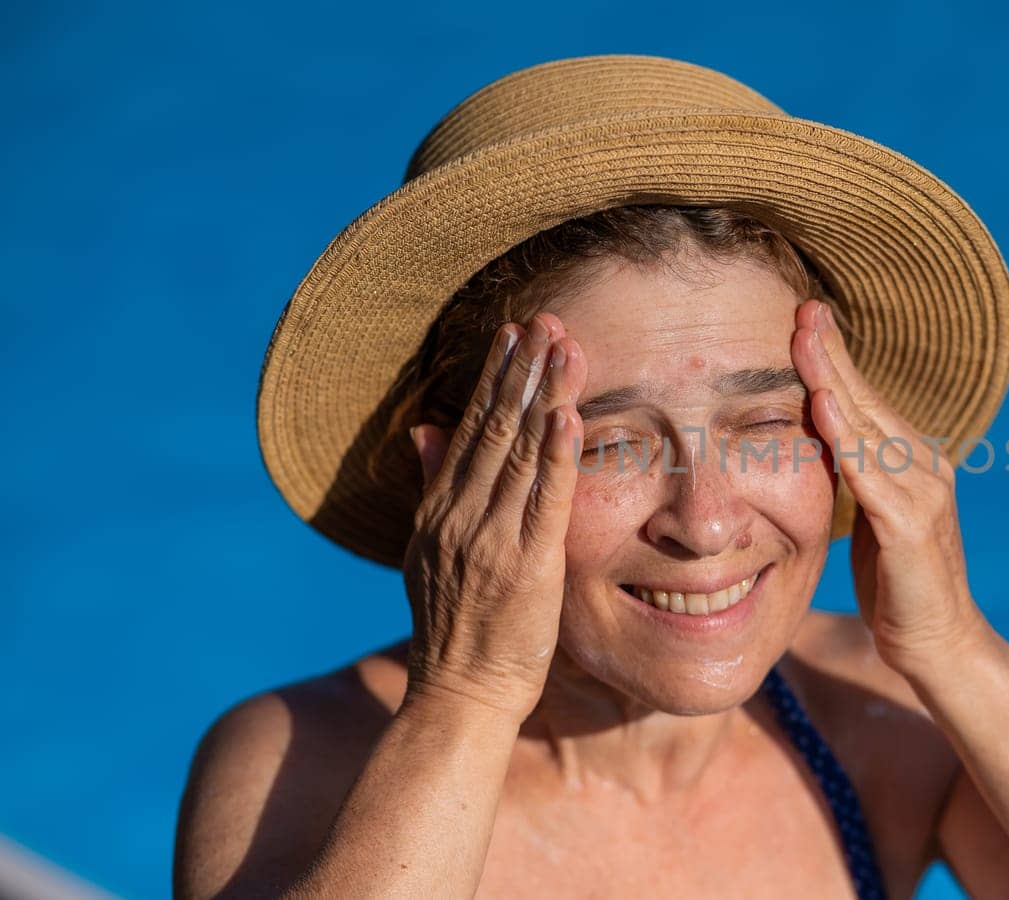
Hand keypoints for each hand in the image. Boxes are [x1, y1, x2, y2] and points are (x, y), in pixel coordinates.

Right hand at [403, 312, 587, 719]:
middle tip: (544, 318)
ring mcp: (488, 540)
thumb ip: (432, 488)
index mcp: (439, 511)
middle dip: (520, 370)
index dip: (492, 379)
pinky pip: (542, 501)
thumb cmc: (457, 632)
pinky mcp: (524, 566)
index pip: (468, 430)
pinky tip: (567, 416)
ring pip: (518, 453)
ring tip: (563, 346)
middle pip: (493, 428)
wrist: (457, 697)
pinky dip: (555, 456)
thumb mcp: (428, 554)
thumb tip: (422, 430)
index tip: (512, 333)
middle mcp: (459, 517)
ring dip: (543, 395)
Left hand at [790, 299, 989, 676]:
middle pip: (866, 399)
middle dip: (832, 351)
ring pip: (868, 425)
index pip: (865, 400)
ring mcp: (922, 493)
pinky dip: (845, 435)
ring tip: (805, 338)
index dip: (835, 358)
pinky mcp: (910, 526)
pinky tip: (823, 404)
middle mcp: (923, 466)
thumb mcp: (870, 518)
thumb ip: (855, 476)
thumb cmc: (898, 585)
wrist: (938, 644)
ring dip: (834, 378)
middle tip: (804, 306)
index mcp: (911, 462)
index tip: (806, 317)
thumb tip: (821, 439)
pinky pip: (871, 472)